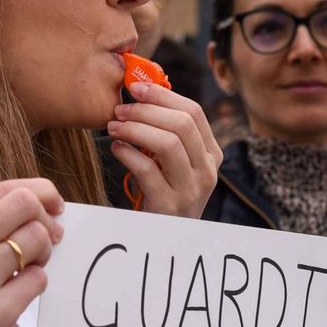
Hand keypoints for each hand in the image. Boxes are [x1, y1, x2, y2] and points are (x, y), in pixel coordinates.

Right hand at [0, 179, 64, 326]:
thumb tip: (39, 203)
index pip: (2, 190)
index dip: (38, 192)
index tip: (52, 206)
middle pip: (24, 205)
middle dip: (45, 219)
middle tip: (45, 241)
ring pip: (36, 239)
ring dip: (42, 254)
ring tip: (26, 271)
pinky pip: (38, 279)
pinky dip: (36, 284)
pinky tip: (17, 296)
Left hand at [109, 81, 223, 217]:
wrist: (168, 239)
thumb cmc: (166, 193)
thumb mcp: (178, 164)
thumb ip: (170, 134)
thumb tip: (144, 92)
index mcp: (212, 154)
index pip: (194, 112)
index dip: (163, 95)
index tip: (137, 87)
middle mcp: (208, 171)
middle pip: (181, 124)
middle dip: (146, 110)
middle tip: (120, 109)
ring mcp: (191, 190)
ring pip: (167, 144)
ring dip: (135, 129)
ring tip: (114, 127)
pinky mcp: (169, 206)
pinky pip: (147, 170)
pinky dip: (127, 154)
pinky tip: (116, 149)